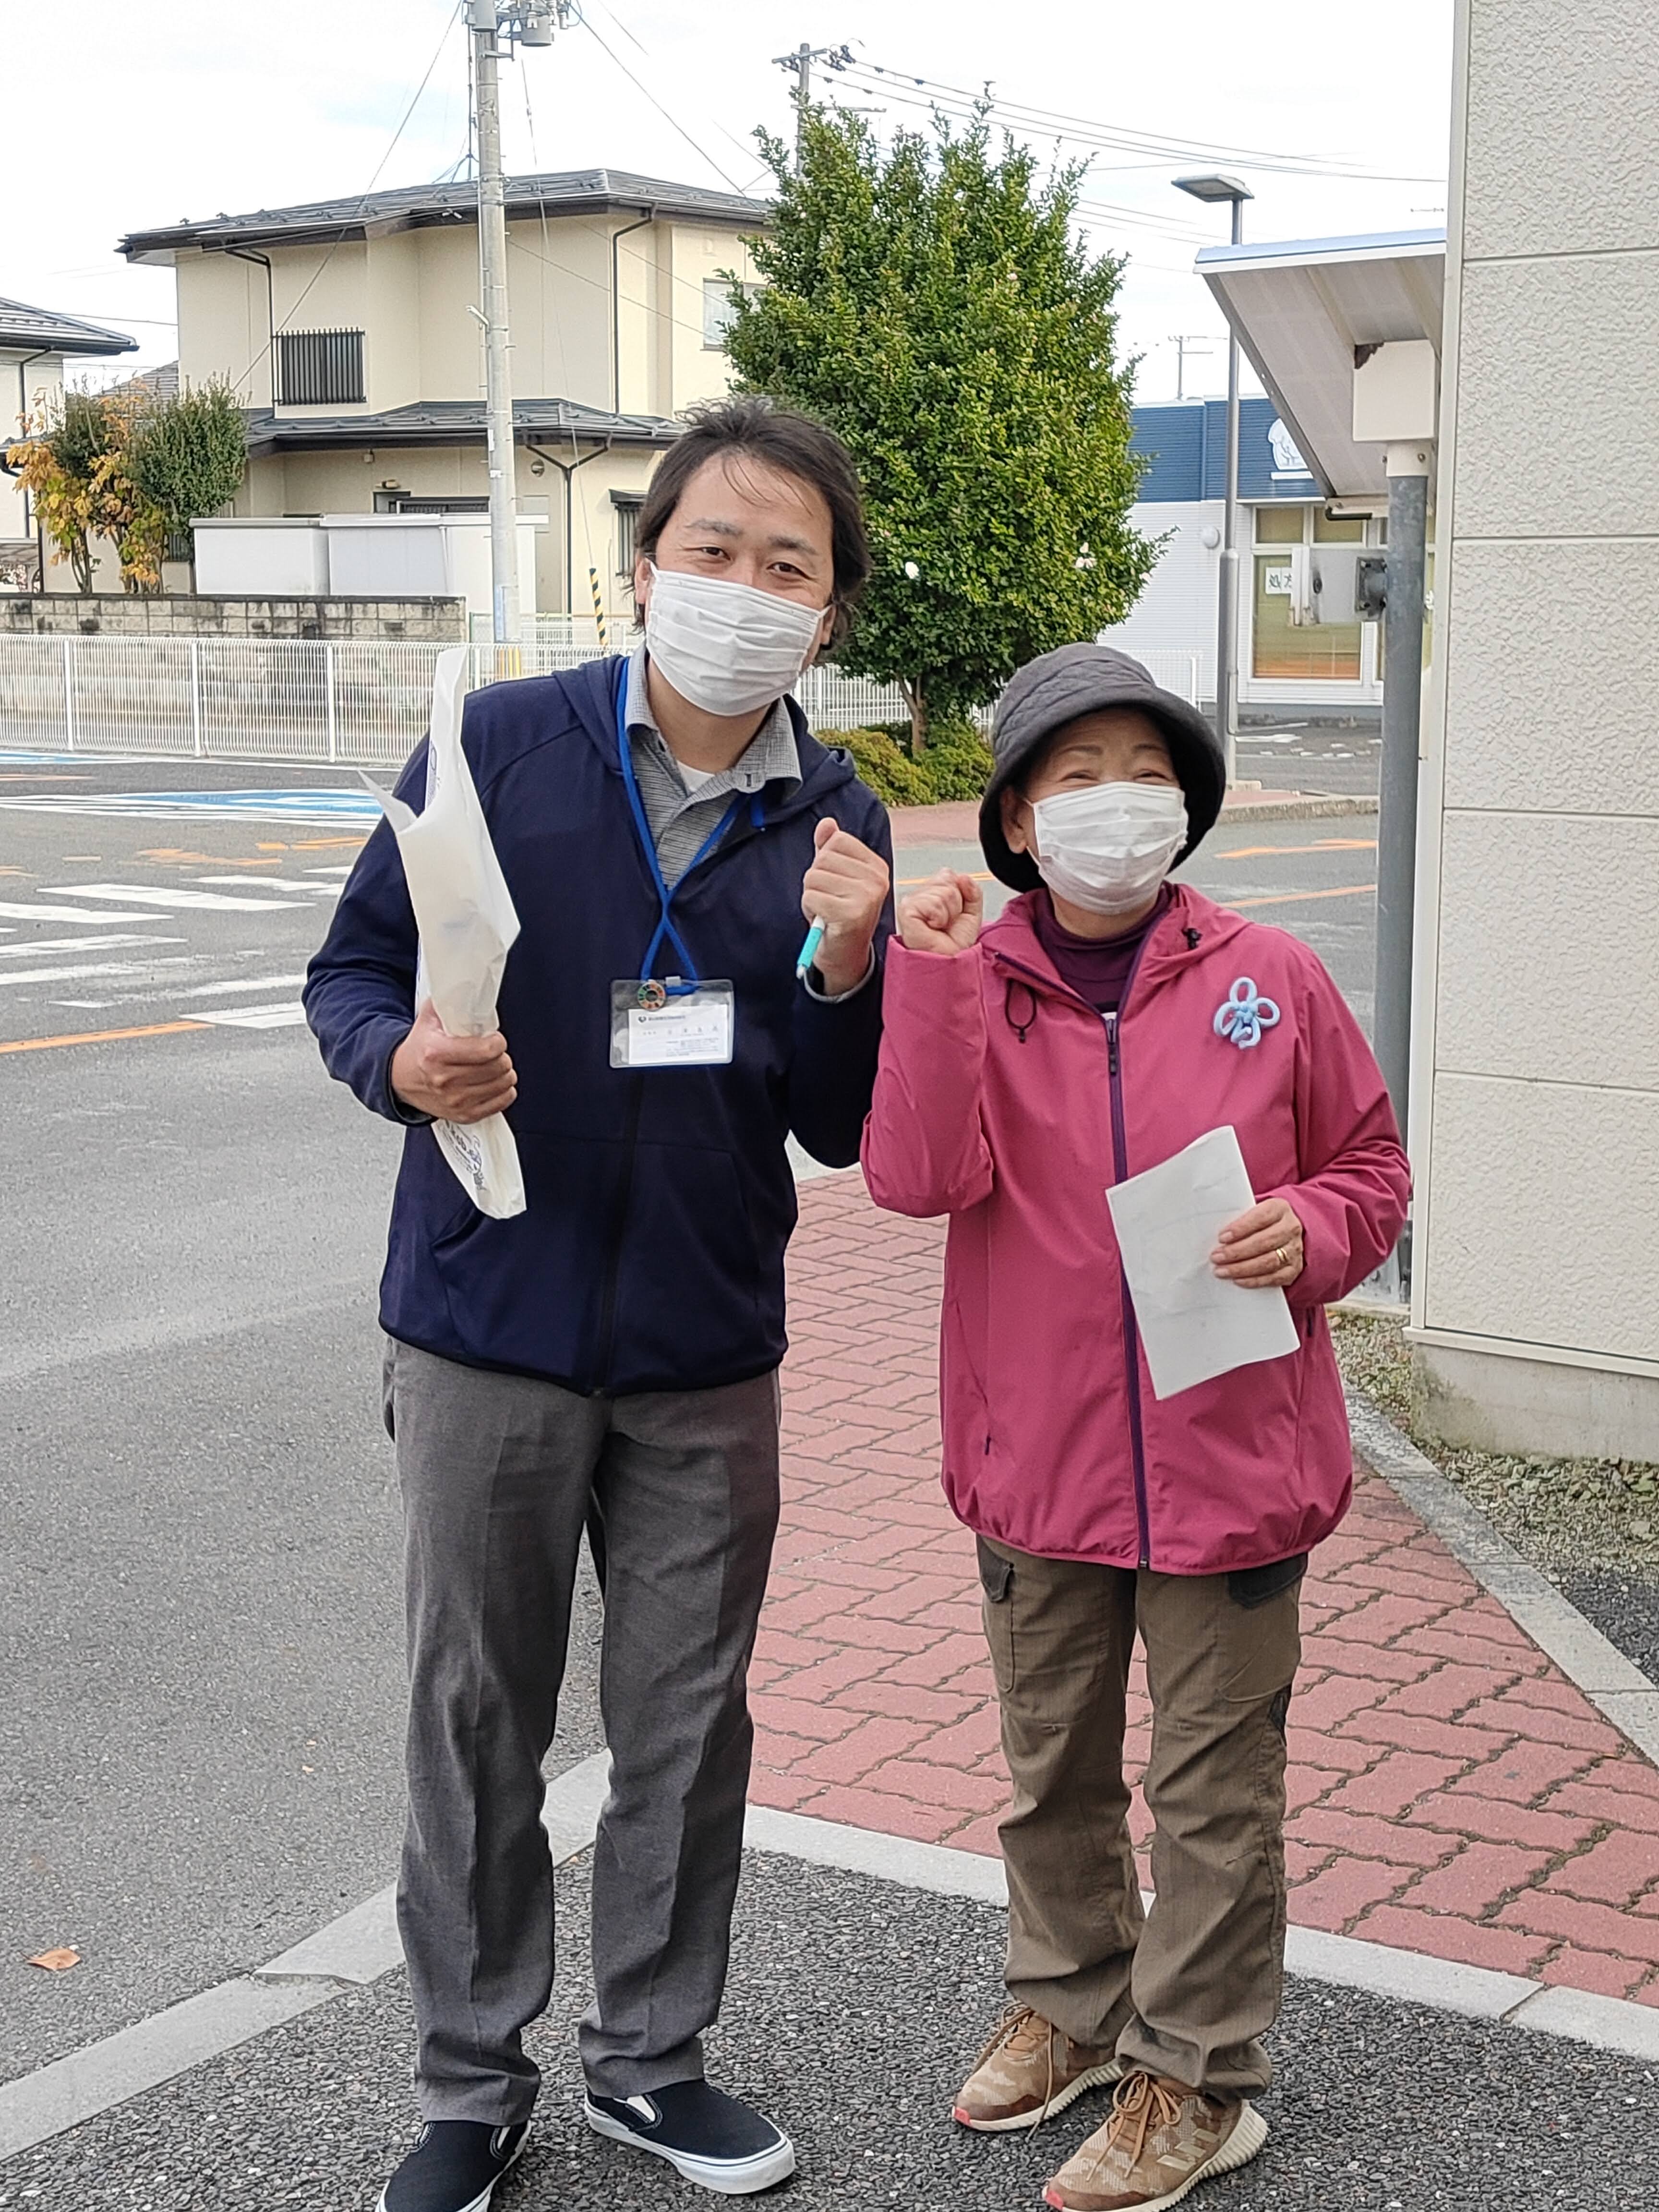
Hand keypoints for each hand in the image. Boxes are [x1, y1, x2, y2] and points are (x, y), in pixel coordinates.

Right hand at [390, 999, 516, 1122]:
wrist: (400, 1078)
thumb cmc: (419, 1049)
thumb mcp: (428, 1020)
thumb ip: (448, 1003)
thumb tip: (469, 989)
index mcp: (436, 1053)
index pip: (486, 1050)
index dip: (497, 1042)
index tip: (494, 1039)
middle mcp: (445, 1080)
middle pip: (498, 1067)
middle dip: (501, 1056)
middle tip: (493, 1052)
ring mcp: (455, 1100)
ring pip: (503, 1084)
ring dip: (504, 1073)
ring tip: (494, 1066)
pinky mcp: (464, 1114)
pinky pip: (501, 1103)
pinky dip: (504, 1091)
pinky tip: (494, 1083)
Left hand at [802, 817, 890, 994]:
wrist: (844, 956)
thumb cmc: (839, 915)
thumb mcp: (835, 878)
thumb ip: (831, 850)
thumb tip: (826, 823)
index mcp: (876, 866)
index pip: (837, 840)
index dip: (825, 861)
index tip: (835, 884)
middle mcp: (877, 879)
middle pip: (822, 859)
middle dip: (815, 881)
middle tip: (829, 901)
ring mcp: (867, 896)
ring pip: (813, 877)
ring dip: (811, 896)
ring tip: (827, 911)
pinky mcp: (852, 914)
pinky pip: (810, 897)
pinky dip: (810, 910)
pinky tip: (825, 921)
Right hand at [898, 869, 982, 956]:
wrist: (946, 962)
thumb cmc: (953, 944)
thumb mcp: (971, 913)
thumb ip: (972, 891)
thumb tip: (963, 877)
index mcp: (932, 893)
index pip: (948, 875)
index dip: (959, 895)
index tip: (954, 915)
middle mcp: (919, 895)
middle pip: (947, 881)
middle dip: (955, 905)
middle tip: (947, 923)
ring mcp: (911, 901)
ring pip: (943, 892)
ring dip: (948, 914)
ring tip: (941, 926)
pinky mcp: (907, 909)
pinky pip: (934, 904)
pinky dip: (940, 918)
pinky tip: (933, 927)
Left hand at [1212, 1197, 1304, 1288]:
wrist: (1283, 1231)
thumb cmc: (1259, 1221)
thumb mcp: (1251, 1211)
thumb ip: (1237, 1218)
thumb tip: (1214, 1233)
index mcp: (1279, 1208)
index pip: (1260, 1217)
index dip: (1240, 1228)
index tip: (1222, 1237)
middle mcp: (1290, 1228)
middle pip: (1263, 1242)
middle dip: (1236, 1252)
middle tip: (1216, 1257)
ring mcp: (1294, 1250)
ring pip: (1268, 1262)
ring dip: (1242, 1268)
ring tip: (1222, 1270)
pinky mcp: (1294, 1268)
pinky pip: (1274, 1278)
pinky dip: (1254, 1281)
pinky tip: (1238, 1280)